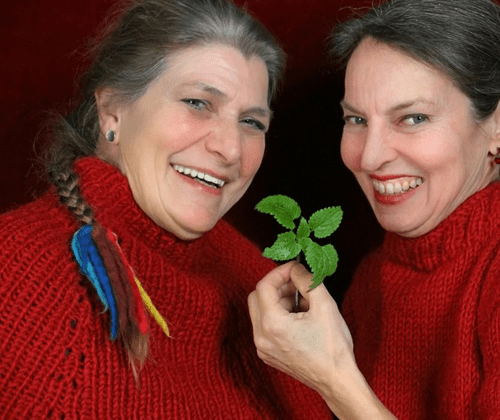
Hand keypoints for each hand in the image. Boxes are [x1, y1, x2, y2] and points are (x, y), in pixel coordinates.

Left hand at [248, 261, 353, 394]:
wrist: (337, 381)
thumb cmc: (333, 347)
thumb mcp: (325, 305)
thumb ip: (307, 281)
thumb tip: (296, 268)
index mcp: (272, 324)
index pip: (264, 286)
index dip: (279, 272)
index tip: (295, 268)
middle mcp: (261, 337)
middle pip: (257, 297)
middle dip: (277, 286)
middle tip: (298, 284)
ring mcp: (262, 347)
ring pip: (261, 311)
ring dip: (279, 301)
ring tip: (304, 304)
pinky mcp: (267, 354)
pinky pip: (265, 326)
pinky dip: (279, 315)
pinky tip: (300, 318)